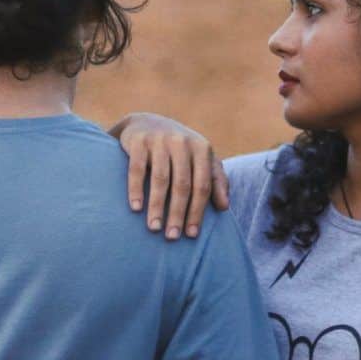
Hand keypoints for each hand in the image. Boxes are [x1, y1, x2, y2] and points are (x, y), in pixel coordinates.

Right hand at [109, 113, 229, 239]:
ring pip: (160, 179)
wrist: (147, 122)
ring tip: (154, 228)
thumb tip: (225, 207)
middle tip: (172, 237)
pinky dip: (136, 189)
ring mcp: (160, 140)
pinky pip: (137, 169)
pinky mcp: (139, 141)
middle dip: (177, 213)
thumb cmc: (180, 150)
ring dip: (157, 206)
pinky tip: (136, 208)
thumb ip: (216, 181)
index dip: (198, 211)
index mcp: (202, 148)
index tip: (191, 235)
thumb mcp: (201, 159)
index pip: (202, 185)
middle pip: (182, 184)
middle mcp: (182, 142)